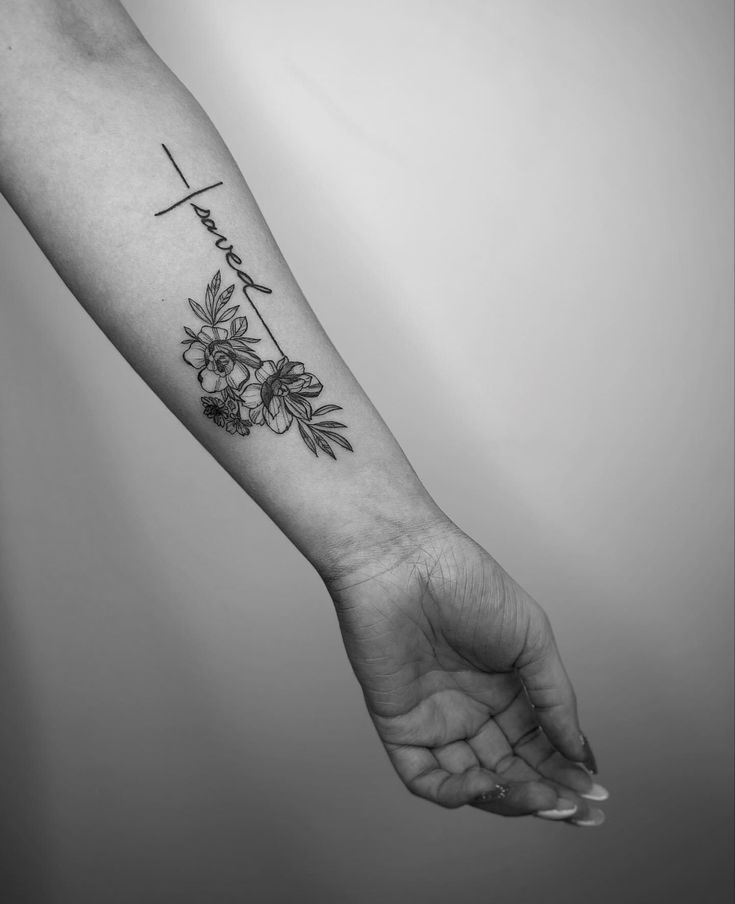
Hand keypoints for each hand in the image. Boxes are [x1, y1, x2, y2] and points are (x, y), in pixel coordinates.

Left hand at [327, 520, 606, 824]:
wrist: (405, 560)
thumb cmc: (466, 581)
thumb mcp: (532, 639)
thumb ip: (556, 699)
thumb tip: (581, 754)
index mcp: (503, 686)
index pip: (538, 745)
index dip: (565, 772)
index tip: (593, 794)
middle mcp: (470, 707)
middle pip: (509, 769)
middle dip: (543, 793)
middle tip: (572, 807)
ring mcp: (434, 717)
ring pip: (472, 780)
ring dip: (507, 797)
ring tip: (540, 797)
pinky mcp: (399, 723)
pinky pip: (425, 776)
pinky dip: (455, 791)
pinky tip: (486, 783)